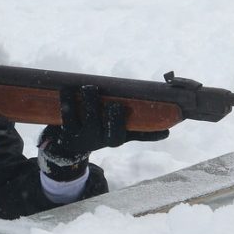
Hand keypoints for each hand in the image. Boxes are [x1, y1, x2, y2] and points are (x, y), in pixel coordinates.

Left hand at [38, 85, 168, 180]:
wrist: (70, 146)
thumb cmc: (101, 132)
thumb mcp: (120, 134)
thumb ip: (141, 131)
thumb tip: (167, 132)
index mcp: (115, 138)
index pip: (124, 134)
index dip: (123, 123)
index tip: (119, 107)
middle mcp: (100, 139)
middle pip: (105, 129)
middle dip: (107, 114)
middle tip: (109, 98)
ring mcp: (83, 136)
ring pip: (86, 120)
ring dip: (87, 102)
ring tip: (88, 88)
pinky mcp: (66, 131)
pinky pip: (67, 116)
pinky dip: (67, 102)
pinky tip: (66, 89)